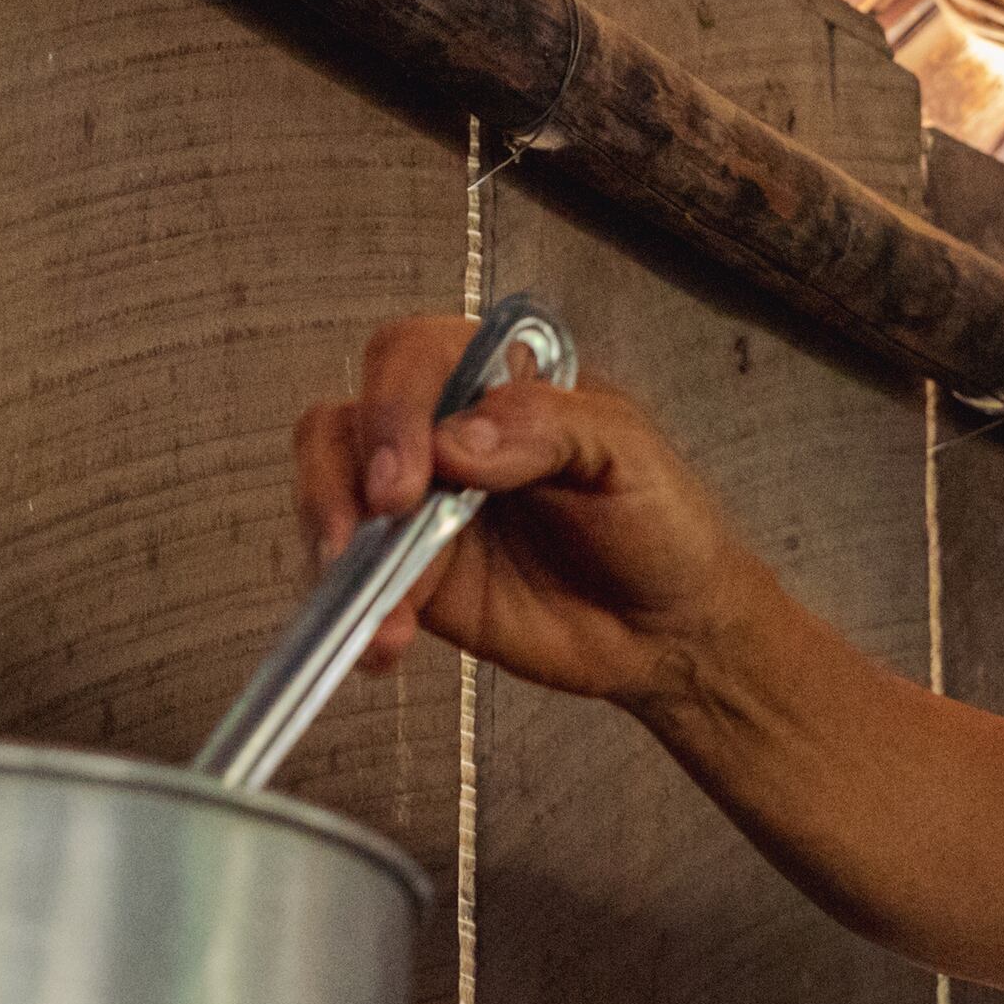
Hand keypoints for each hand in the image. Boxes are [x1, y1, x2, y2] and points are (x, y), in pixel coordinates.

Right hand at [288, 314, 759, 706]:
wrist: (672, 630)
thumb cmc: (663, 523)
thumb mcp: (629, 455)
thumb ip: (548, 427)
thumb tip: (454, 440)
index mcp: (497, 382)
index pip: (413, 359)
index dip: (395, 406)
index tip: (411, 473)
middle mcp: (444, 437)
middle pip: (346, 422)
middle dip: (342, 476)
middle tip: (382, 525)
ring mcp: (420, 511)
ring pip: (330, 498)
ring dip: (337, 549)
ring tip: (388, 612)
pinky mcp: (414, 580)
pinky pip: (352, 583)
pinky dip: (353, 614)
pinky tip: (385, 644)